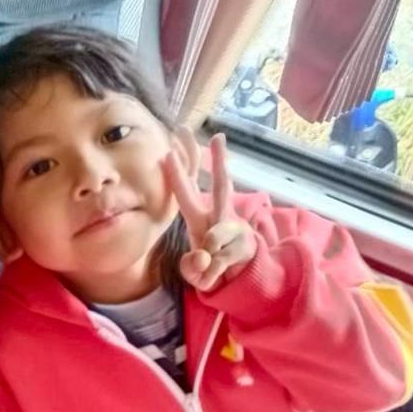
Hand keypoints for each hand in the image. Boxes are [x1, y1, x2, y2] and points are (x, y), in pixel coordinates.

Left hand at [162, 133, 256, 292]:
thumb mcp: (192, 269)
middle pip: (221, 186)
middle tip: (219, 136)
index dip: (177, 174)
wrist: (239, 273)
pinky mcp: (244, 245)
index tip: (168, 151)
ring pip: (218, 234)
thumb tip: (203, 259)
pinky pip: (220, 262)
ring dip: (208, 249)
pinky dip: (212, 274)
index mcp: (198, 217)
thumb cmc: (209, 263)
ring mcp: (233, 229)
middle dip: (220, 162)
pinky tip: (214, 274)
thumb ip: (192, 266)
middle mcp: (218, 216)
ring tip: (206, 260)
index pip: (185, 192)